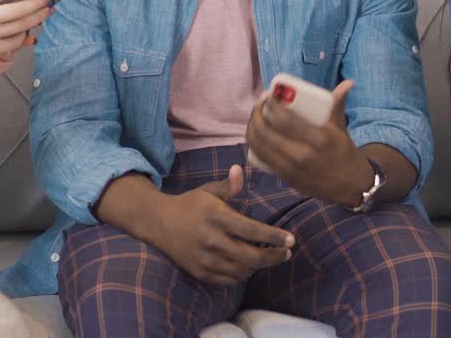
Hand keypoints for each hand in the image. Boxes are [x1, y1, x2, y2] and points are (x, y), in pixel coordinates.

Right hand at [0, 0, 52, 69]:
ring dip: (24, 33)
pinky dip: (7, 46)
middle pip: (23, 26)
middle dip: (39, 17)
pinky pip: (0, 54)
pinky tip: (8, 39)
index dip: (36, 4)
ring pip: (15, 43)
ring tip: (29, 25)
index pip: (20, 10)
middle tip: (49, 9)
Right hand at [154, 165, 294, 285]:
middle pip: (252, 257)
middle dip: (274, 257)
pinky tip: (248, 266)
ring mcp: (206, 260)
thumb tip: (240, 169)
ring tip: (268, 257)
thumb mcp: (208, 191)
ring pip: (243, 271)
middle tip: (286, 253)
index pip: (253, 231)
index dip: (275, 237)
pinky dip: (242, 274)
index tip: (292, 240)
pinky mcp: (200, 272)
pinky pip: (229, 280)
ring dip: (259, 266)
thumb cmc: (190, 204)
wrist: (158, 223)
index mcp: (218, 218)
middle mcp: (213, 241)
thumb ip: (228, 185)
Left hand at [245, 79, 370, 206]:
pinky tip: (255, 135)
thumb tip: (347, 82)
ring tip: (255, 117)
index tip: (268, 96)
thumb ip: (338, 104)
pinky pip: (262, 159)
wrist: (351, 185)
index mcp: (319, 138)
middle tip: (259, 105)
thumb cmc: (344, 151)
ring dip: (252, 129)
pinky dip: (254, 145)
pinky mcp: (286, 178)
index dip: (270, 106)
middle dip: (257, 114)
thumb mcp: (341, 127)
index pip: (285, 120)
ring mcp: (292, 169)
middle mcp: (303, 155)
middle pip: (266, 133)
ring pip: (260, 146)